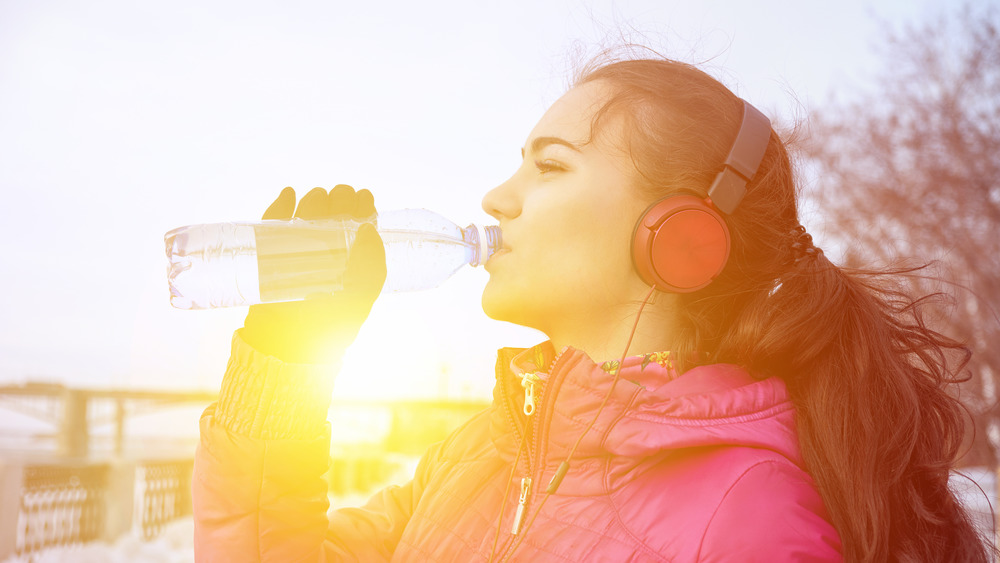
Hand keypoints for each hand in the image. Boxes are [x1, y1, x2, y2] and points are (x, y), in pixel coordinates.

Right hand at [240, 185, 386, 362]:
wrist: (289, 342)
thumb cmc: (330, 324)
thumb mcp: (361, 298)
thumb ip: (372, 265)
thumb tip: (368, 229)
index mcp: (352, 255)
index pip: (360, 219)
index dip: (362, 204)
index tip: (363, 200)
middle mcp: (327, 246)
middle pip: (335, 208)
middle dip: (340, 198)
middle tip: (341, 204)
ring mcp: (298, 245)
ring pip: (308, 209)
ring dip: (316, 199)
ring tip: (318, 204)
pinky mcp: (270, 248)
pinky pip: (274, 220)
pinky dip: (282, 205)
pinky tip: (290, 197)